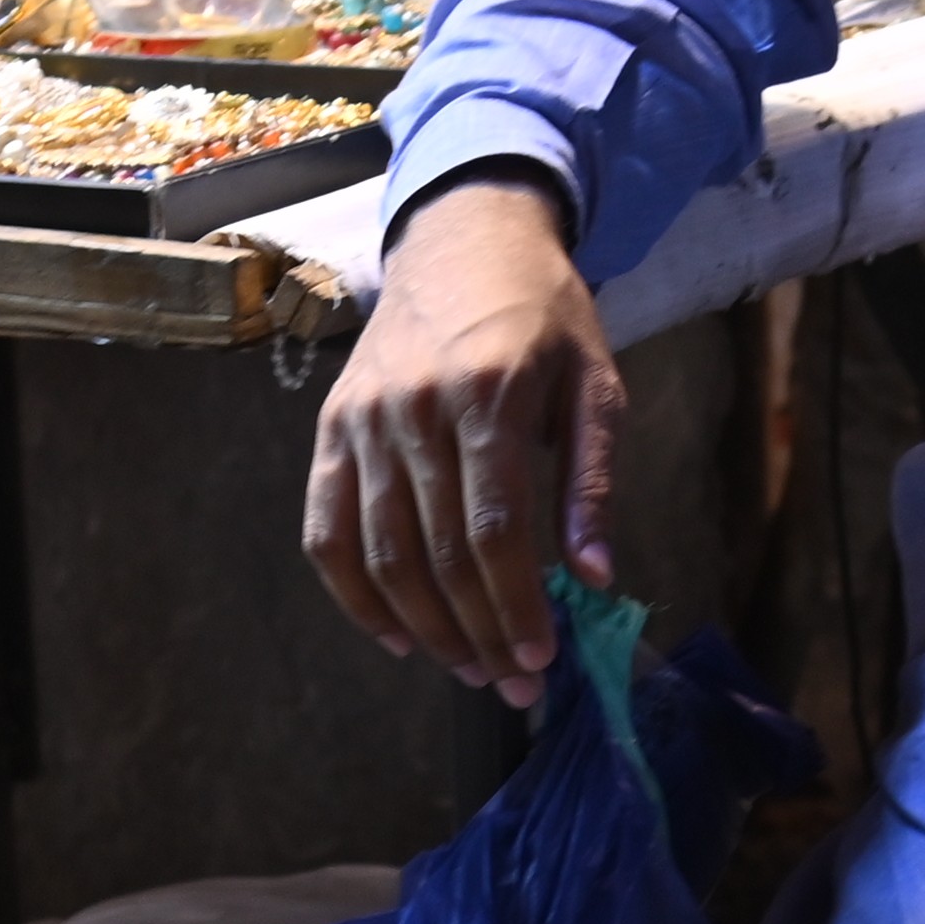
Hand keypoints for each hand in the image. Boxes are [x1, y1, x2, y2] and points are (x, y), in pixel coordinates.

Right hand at [305, 174, 619, 701]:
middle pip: (439, 555)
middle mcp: (414, 411)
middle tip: (513, 683)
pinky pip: (326, 532)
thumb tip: (597, 577)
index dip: (516, 606)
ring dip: (424, 629)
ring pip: (382, 555)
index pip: (496, 530)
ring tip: (469, 669)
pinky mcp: (330, 431)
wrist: (461, 240)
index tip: (542, 661)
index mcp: (488, 394)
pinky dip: (355, 596)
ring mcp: (362, 423)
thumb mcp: (594, 382)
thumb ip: (593, 480)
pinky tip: (397, 636)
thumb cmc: (543, 316)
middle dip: (480, 633)